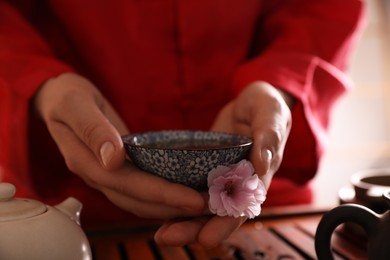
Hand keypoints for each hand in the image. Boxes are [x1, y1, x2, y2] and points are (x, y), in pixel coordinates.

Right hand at [32, 73, 204, 219]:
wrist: (59, 100)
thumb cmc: (67, 97)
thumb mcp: (75, 104)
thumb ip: (92, 130)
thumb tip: (113, 159)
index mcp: (86, 162)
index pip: (128, 185)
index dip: (162, 194)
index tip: (193, 199)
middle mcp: (98, 175)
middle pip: (138, 201)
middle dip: (174, 206)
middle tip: (210, 205)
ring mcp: (108, 176)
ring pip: (141, 201)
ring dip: (172, 206)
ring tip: (204, 204)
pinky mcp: (119, 171)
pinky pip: (143, 190)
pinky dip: (164, 195)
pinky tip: (185, 191)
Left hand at [154, 81, 292, 246]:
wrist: (252, 103)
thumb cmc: (266, 105)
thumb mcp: (270, 112)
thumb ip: (268, 135)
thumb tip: (262, 163)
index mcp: (259, 174)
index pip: (243, 204)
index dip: (225, 223)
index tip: (206, 238)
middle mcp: (240, 182)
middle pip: (219, 213)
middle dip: (195, 228)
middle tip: (167, 238)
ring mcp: (223, 178)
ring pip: (204, 206)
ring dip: (184, 221)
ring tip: (160, 234)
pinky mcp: (208, 170)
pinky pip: (194, 189)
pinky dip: (179, 202)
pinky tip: (160, 210)